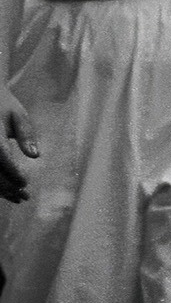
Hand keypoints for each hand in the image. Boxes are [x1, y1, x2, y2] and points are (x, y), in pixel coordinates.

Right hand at [0, 84, 36, 203]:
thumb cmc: (4, 105)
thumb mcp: (18, 115)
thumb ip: (27, 134)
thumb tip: (36, 155)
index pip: (2, 157)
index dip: (13, 173)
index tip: (25, 184)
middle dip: (7, 187)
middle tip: (25, 197)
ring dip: (1, 189)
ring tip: (18, 198)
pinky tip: (7, 193)